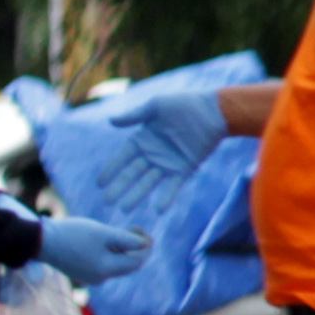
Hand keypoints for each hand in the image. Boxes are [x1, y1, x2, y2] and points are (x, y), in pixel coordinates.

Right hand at [34, 214, 153, 286]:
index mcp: (107, 269)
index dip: (144, 245)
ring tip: (114, 231)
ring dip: (121, 249)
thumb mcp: (103, 233)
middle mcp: (101, 278)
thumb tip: (145, 244)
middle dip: (134, 248)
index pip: (137, 261)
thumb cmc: (73, 235)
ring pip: (115, 264)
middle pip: (127, 265)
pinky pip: (103, 265)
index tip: (141, 229)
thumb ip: (127, 239)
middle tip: (131, 228)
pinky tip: (101, 240)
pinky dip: (109, 253)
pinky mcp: (82, 273)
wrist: (42, 242)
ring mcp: (90, 277)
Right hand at [95, 85, 228, 214]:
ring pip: (148, 183)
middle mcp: (152, 154)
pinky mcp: (184, 170)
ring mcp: (167, 164)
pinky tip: (158, 209)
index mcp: (142, 139)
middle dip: (120, 187)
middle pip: (132, 174)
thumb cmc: (185, 104)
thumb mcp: (156, 106)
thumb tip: (110, 121)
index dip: (111, 170)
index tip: (100, 183)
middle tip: (108, 201)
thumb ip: (134, 116)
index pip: (122, 158)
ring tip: (125, 208)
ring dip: (137, 196)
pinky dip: (166, 197)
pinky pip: (172, 186)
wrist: (215, 111)